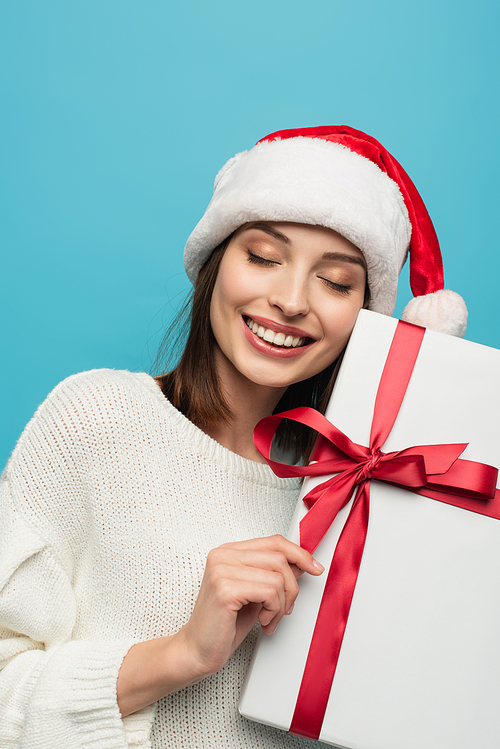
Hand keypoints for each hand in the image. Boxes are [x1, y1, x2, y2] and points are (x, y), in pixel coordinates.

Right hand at [117, 534, 322, 717]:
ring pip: (277, 576)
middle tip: (286, 609)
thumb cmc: (224, 624)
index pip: (273, 541)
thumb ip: (273, 574)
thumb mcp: (256, 593)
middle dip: (291, 587)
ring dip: (282, 604)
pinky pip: (270, 592)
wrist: (197, 651)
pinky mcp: (225, 589)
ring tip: (270, 618)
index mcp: (228, 551)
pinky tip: (263, 621)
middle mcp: (222, 555)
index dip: (299, 553)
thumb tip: (302, 563)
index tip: (315, 568)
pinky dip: (274, 610)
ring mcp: (221, 570)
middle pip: (279, 557)